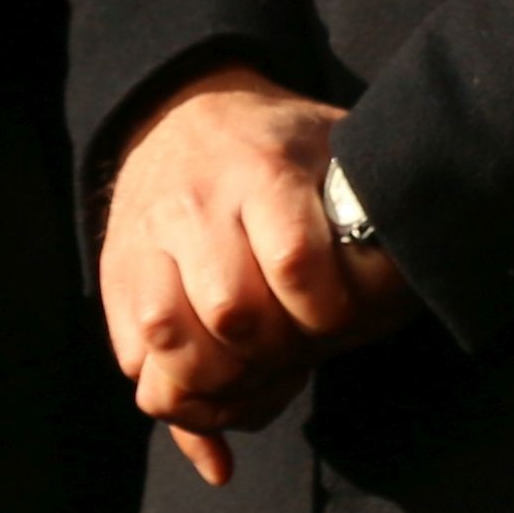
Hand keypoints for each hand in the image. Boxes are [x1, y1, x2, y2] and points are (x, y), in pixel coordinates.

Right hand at [100, 69, 412, 487]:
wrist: (182, 116)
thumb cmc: (283, 148)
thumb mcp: (334, 153)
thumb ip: (368, 214)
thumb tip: (398, 294)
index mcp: (263, 169)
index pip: (293, 260)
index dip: (326, 310)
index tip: (344, 320)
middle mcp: (196, 206)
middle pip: (233, 312)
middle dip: (278, 353)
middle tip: (302, 354)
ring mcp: (146, 245)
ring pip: (172, 341)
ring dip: (225, 382)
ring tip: (261, 376)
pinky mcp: (115, 282)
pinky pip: (134, 362)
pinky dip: (181, 396)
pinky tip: (220, 391)